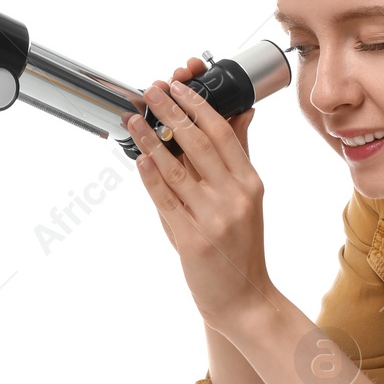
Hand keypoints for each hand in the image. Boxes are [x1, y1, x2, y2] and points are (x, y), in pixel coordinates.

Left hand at [123, 57, 272, 329]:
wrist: (244, 297)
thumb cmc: (241, 245)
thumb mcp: (248, 197)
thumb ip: (238, 155)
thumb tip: (241, 112)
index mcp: (249, 182)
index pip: (222, 132)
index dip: (198, 105)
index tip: (178, 86)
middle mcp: (234, 197)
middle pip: (198, 143)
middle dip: (171, 112)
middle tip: (152, 90)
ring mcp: (213, 219)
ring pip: (176, 169)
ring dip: (150, 140)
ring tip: (133, 119)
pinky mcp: (191, 240)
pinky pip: (165, 201)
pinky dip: (150, 176)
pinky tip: (138, 158)